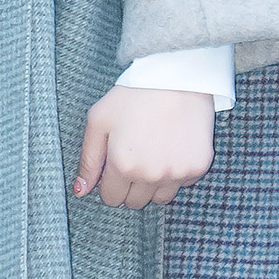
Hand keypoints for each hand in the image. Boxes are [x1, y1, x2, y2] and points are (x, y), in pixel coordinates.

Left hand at [73, 86, 215, 207]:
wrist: (176, 76)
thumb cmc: (133, 95)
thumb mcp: (99, 120)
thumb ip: (88, 160)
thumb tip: (80, 191)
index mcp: (123, 165)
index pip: (111, 198)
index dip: (110, 183)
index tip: (116, 165)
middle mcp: (150, 174)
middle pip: (135, 202)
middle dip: (130, 185)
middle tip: (135, 157)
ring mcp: (177, 172)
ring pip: (160, 198)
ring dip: (154, 184)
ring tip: (154, 155)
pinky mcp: (198, 166)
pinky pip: (183, 184)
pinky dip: (177, 173)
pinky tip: (172, 148)